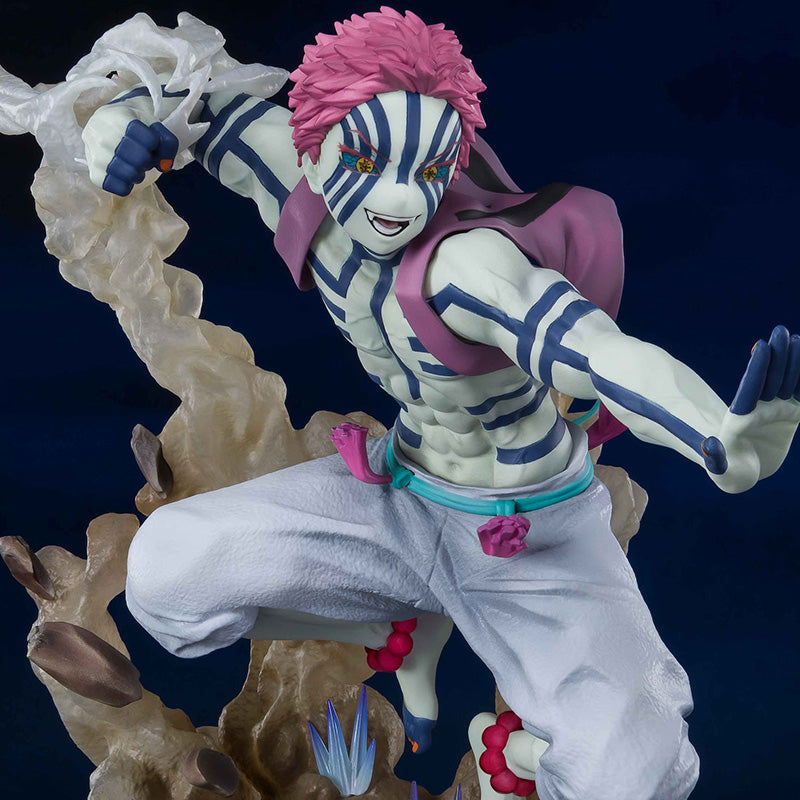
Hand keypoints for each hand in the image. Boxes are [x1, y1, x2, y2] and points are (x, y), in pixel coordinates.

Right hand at [82, 105, 177, 195]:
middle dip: (147, 159)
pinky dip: (128, 185)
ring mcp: (96, 156)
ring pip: (131, 175)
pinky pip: (120, 189)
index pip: (150, 140)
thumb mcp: (151, 124)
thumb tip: (164, 166)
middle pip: (141, 159)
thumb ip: (167, 142)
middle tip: (139, 154)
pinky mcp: (94, 174)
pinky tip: (123, 174)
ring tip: (131, 164)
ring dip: (138, 173)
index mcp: (119, 119)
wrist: (105, 121)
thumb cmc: (132, 124)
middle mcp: (103, 137)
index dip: (154, 144)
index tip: (146, 139)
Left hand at [703, 325, 799, 492]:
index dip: (756, 370)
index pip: (749, 390)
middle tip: (780, 331)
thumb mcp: (720, 471)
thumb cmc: (729, 474)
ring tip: (795, 339)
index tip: (760, 347)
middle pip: (768, 380)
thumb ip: (714, 459)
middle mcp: (757, 410)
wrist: (744, 472)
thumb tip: (709, 444)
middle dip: (775, 357)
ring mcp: (774, 410)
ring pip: (785, 382)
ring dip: (792, 362)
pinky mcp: (790, 415)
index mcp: (739, 420)